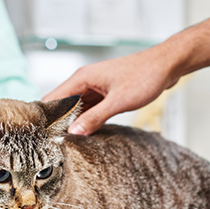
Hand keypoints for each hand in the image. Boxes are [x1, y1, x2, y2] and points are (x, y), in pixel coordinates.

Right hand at [43, 46, 176, 134]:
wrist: (167, 64)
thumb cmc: (145, 76)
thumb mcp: (118, 102)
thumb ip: (95, 118)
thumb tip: (73, 132)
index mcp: (82, 78)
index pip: (52, 98)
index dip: (45, 117)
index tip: (42, 136)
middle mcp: (85, 80)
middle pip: (62, 104)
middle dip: (57, 122)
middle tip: (53, 144)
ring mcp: (95, 86)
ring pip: (76, 107)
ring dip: (72, 122)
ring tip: (66, 142)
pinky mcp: (105, 92)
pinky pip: (89, 108)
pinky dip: (86, 119)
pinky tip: (85, 133)